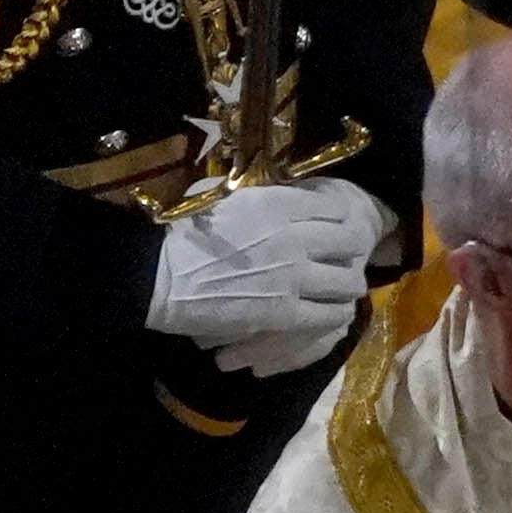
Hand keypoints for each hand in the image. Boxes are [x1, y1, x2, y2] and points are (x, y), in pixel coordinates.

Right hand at [150, 178, 394, 378]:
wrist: (159, 276)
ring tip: (337, 288)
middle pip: (352, 242)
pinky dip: (334, 314)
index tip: (336, 228)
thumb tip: (293, 197)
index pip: (336, 207)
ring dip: (346, 285)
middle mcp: (293, 236)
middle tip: (343, 259)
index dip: (341, 219)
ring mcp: (293, 276)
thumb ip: (266, 199)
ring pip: (350, 281)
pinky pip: (331, 315)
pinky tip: (327, 312)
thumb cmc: (185, 234)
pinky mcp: (286, 312)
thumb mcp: (227, 200)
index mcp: (276, 204)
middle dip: (352, 251)